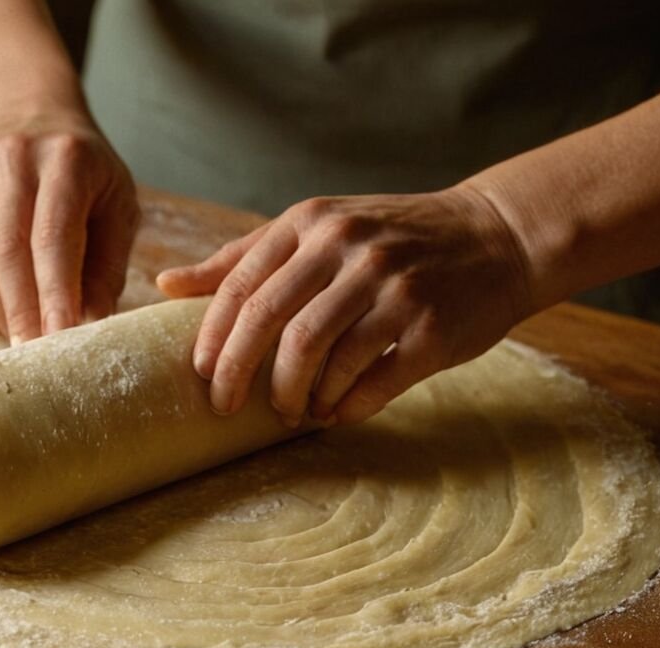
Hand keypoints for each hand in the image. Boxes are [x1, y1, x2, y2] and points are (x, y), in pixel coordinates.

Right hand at [0, 115, 139, 343]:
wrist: (31, 122)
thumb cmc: (86, 180)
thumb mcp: (116, 210)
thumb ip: (106, 267)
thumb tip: (92, 329)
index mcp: (65, 159)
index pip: (53, 236)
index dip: (55, 293)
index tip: (60, 339)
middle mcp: (10, 158)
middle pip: (6, 252)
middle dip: (22, 313)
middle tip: (37, 358)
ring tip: (21, 340)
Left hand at [157, 185, 540, 425]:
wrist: (495, 236)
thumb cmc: (389, 239)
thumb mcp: (316, 229)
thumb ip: (243, 257)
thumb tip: (164, 284)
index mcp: (312, 223)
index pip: (241, 287)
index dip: (213, 340)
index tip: (199, 377)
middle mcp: (350, 249)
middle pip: (272, 323)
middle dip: (239, 375)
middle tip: (225, 409)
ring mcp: (394, 287)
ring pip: (319, 355)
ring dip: (293, 395)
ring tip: (289, 410)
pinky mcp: (431, 327)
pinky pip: (371, 381)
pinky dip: (343, 406)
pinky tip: (333, 412)